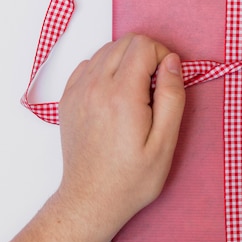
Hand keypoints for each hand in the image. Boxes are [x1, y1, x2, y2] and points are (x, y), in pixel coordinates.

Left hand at [57, 33, 185, 239]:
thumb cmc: (131, 179)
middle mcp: (95, 86)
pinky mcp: (67, 99)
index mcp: (122, 95)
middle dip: (147, 55)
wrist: (90, 200)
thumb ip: (171, 97)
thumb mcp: (165, 143)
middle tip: (156, 87)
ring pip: (107, 49)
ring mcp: (77, 91)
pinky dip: (106, 69)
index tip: (168, 80)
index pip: (144, 45)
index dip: (163, 56)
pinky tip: (115, 93)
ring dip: (127, 60)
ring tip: (137, 92)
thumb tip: (173, 62)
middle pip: (126, 42)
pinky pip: (88, 64)